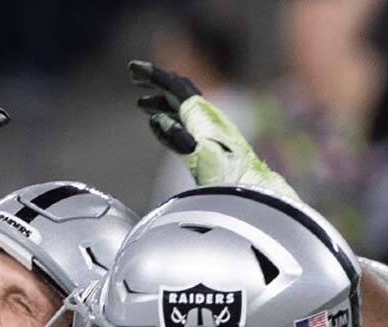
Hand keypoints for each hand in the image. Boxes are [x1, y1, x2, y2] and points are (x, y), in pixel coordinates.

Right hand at [128, 61, 297, 199]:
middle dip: (156, 82)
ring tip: (141, 104)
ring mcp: (210, 132)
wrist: (253, 197)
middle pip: (180, 92)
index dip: (155, 76)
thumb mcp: (201, 158)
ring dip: (161, 102)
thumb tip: (158, 120)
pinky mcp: (210, 148)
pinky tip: (161, 124)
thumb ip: (179, 140)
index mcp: (204, 118)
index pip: (177, 88)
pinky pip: (186, 125)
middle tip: (134, 77)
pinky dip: (168, 119)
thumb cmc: (228, 181)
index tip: (134, 69)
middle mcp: (208, 120)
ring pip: (182, 109)